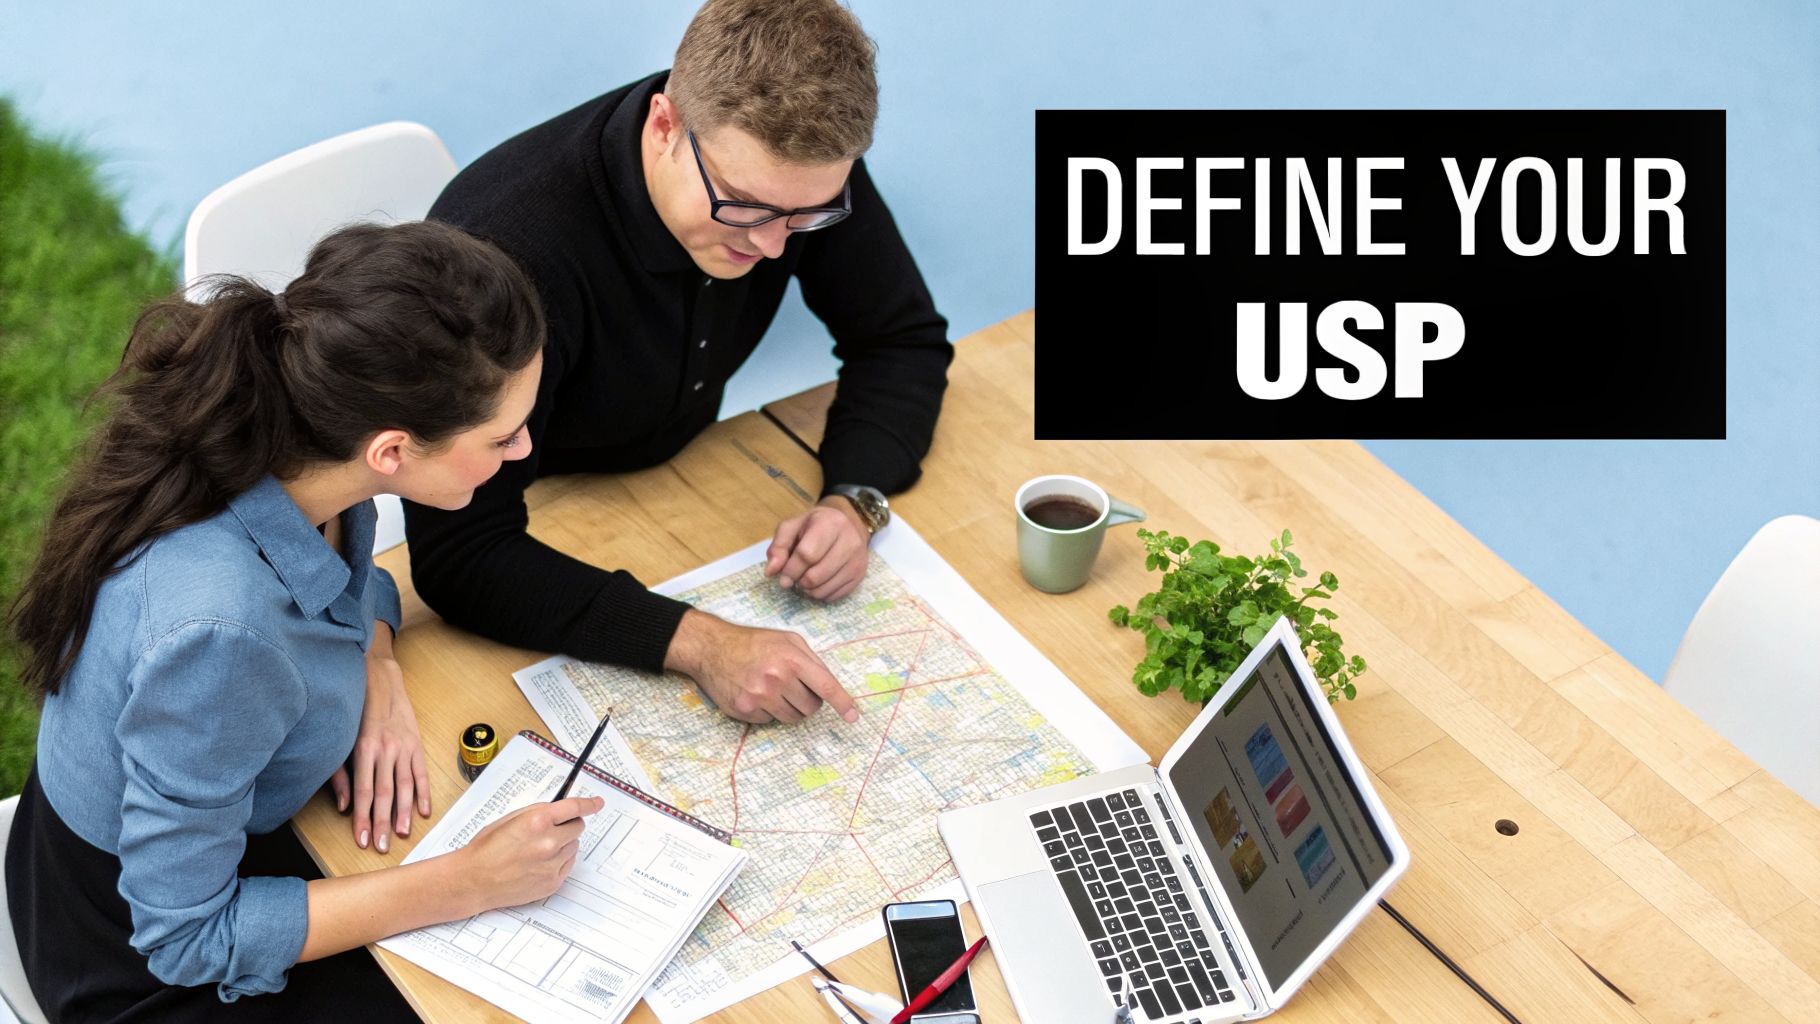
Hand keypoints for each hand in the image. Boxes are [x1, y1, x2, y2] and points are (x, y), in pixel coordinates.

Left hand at [330, 624, 430, 853]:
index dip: (362, 818)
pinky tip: (424, 810)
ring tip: (404, 833)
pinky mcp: (416, 743)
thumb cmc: (355, 708)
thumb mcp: (341, 739)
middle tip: (383, 846)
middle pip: (384, 793)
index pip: (362, 791)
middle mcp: (385, 749)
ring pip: (405, 785)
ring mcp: (403, 746)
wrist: (379, 677)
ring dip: (404, 812)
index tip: (362, 839)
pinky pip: (421, 772)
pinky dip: (423, 792)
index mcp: (363, 749)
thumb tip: (343, 806)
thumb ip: (340, 773)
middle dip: (382, 822)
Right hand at [456, 796, 602, 910]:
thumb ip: (537, 812)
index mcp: (538, 821)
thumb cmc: (486, 849)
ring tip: (536, 851)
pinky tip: (537, 864)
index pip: (574, 808)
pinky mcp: (553, 882)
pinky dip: (558, 861)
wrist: (473, 880)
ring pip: (574, 846)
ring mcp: (552, 864)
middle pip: (578, 827)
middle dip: (567, 825)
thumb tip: (558, 809)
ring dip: (562, 844)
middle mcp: (549, 842)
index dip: (589, 804)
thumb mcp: (510, 819)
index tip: (597, 803)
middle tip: (550, 831)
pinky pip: (568, 864)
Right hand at [665, 610, 860, 724]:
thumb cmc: (753, 642)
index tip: (853, 716)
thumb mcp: (787, 640)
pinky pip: (770, 721)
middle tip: (793, 686)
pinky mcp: (745, 710)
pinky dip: (768, 711)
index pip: (825, 686)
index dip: (843, 703)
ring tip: (774, 688)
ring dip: (789, 708)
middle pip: (811, 708)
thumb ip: (811, 660)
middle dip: (807, 700)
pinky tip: (756, 693)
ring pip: (792, 718)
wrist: (712, 648)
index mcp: (791, 659)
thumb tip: (829, 685)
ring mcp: (759, 697)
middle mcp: (776, 678)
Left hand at [764, 497, 870, 600]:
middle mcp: (849, 541)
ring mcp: (857, 560)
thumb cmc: (815, 526)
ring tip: (806, 578)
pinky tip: (819, 581)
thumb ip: (778, 547)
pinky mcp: (860, 575)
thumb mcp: (793, 527)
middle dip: (798, 581)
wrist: (847, 524)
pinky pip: (834, 596)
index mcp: (830, 524)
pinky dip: (821, 594)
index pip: (807, 554)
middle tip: (795, 577)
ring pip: (823, 589)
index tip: (783, 577)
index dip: (790, 570)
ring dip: (808, 590)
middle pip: (815, 576)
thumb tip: (771, 572)